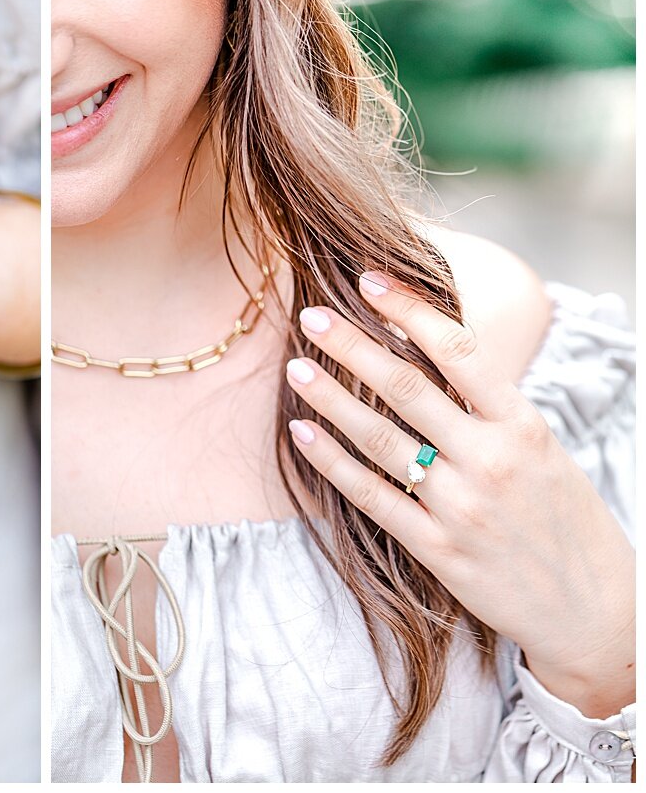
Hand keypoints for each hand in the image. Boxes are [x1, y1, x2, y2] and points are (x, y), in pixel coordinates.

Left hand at [284, 270, 633, 718]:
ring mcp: (461, 507)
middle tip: (311, 315)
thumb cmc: (564, 517)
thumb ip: (489, 407)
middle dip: (354, 346)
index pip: (460, 352)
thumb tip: (428, 349)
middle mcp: (492, 461)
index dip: (409, 311)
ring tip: (296, 367)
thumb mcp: (544, 449)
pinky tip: (304, 433)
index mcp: (524, 426)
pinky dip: (333, 463)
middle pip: (408, 389)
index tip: (369, 280)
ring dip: (331, 400)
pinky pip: (372, 497)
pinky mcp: (437, 550)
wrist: (594, 608)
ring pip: (381, 440)